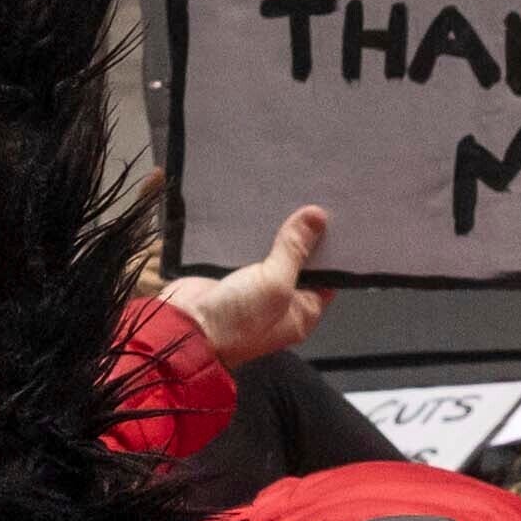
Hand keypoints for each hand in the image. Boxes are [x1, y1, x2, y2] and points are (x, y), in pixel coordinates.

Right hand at [163, 203, 337, 371]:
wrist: (183, 328)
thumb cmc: (237, 319)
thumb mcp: (275, 284)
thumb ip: (295, 250)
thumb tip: (319, 216)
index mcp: (302, 311)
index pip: (328, 275)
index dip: (332, 248)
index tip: (338, 215)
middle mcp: (282, 299)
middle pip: (300, 261)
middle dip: (303, 233)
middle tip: (313, 195)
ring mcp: (255, 287)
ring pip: (272, 251)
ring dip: (276, 229)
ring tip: (289, 192)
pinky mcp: (231, 273)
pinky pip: (247, 249)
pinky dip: (252, 232)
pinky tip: (258, 205)